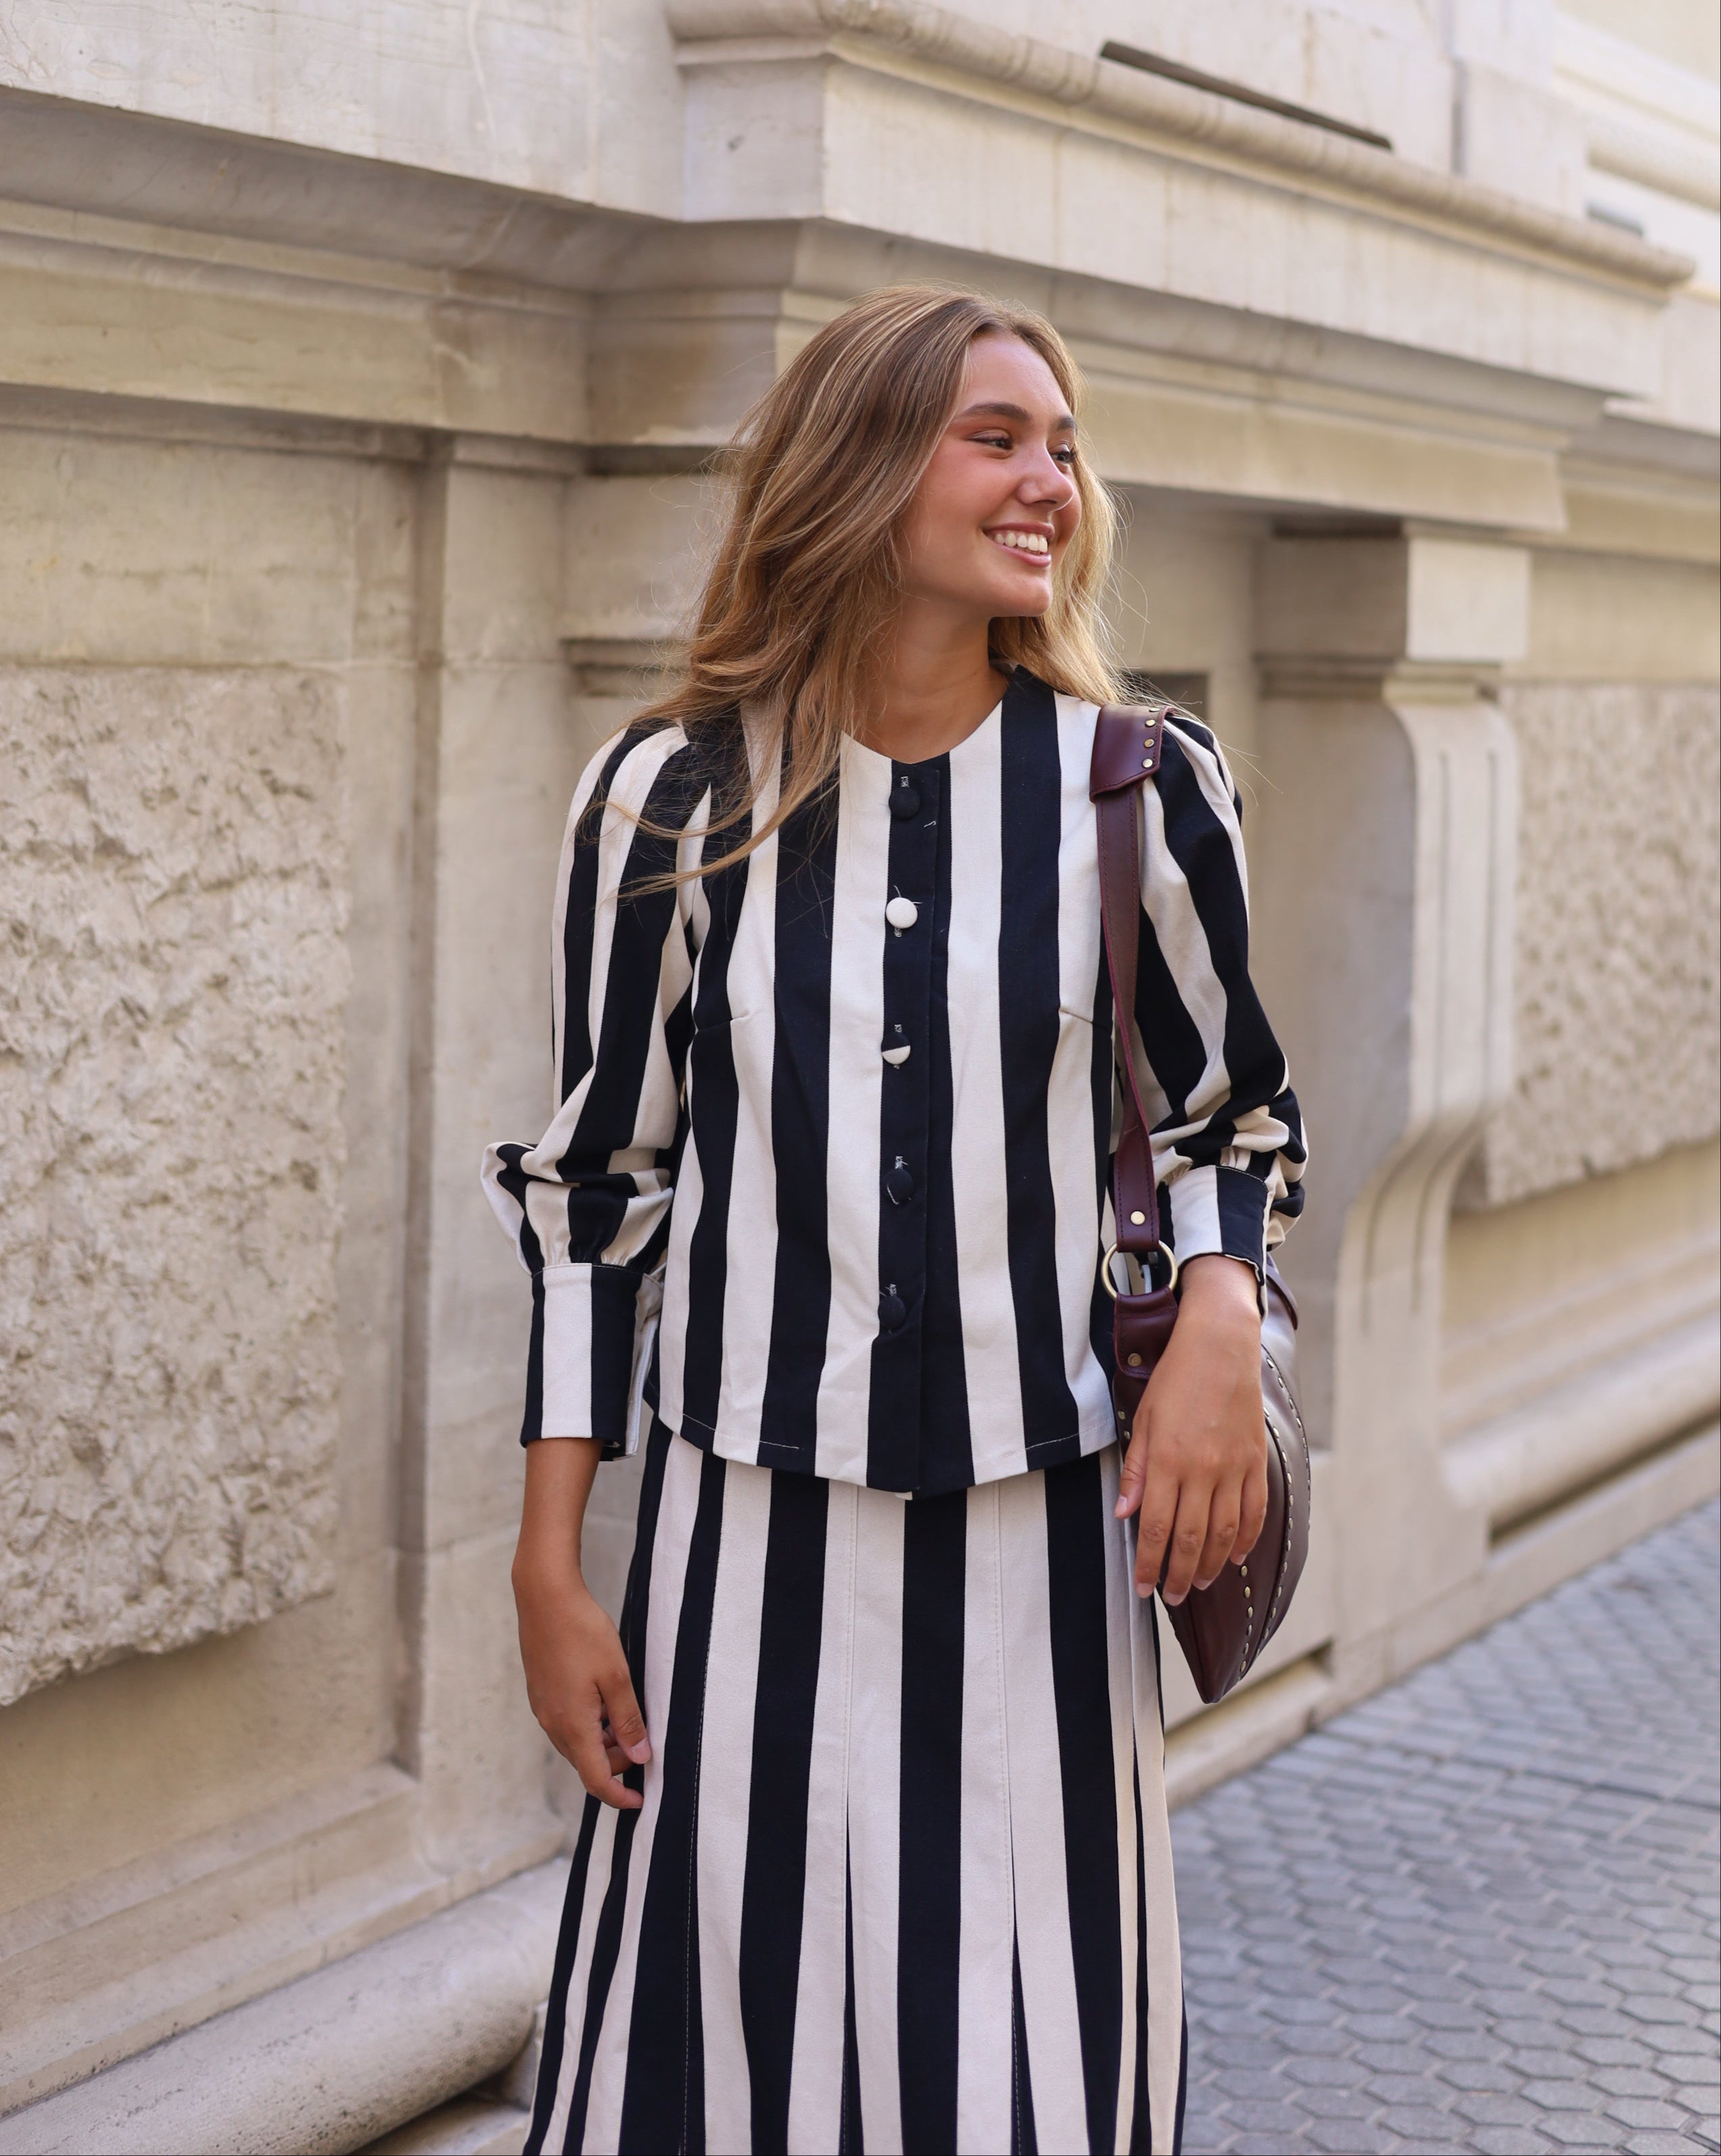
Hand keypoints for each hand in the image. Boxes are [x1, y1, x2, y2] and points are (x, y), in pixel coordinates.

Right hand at [513, 1439, 651, 1809]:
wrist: (544, 1596)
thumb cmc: (583, 1633)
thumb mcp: (616, 1677)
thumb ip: (628, 1720)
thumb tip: (640, 1758)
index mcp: (572, 1726)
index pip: (596, 1779)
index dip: (619, 1796)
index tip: (641, 1802)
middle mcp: (552, 1723)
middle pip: (585, 1763)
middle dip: (615, 1766)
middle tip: (644, 1746)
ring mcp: (543, 1707)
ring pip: (575, 1743)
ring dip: (602, 1744)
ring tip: (628, 1720)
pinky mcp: (540, 1692)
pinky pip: (566, 1723)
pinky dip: (588, 1725)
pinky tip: (606, 1701)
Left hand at [1114, 1255, 1267, 1605]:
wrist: (1221, 1346)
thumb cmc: (1175, 1379)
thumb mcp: (1142, 1420)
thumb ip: (1135, 1470)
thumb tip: (1123, 1514)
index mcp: (1167, 1460)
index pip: (1155, 1527)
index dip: (1148, 1563)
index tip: (1142, 1587)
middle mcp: (1202, 1469)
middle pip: (1190, 1538)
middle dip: (1177, 1574)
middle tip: (1169, 1595)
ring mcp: (1233, 1467)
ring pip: (1224, 1533)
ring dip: (1209, 1565)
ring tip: (1196, 1582)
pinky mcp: (1256, 1461)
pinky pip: (1254, 1511)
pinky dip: (1246, 1539)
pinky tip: (1235, 1556)